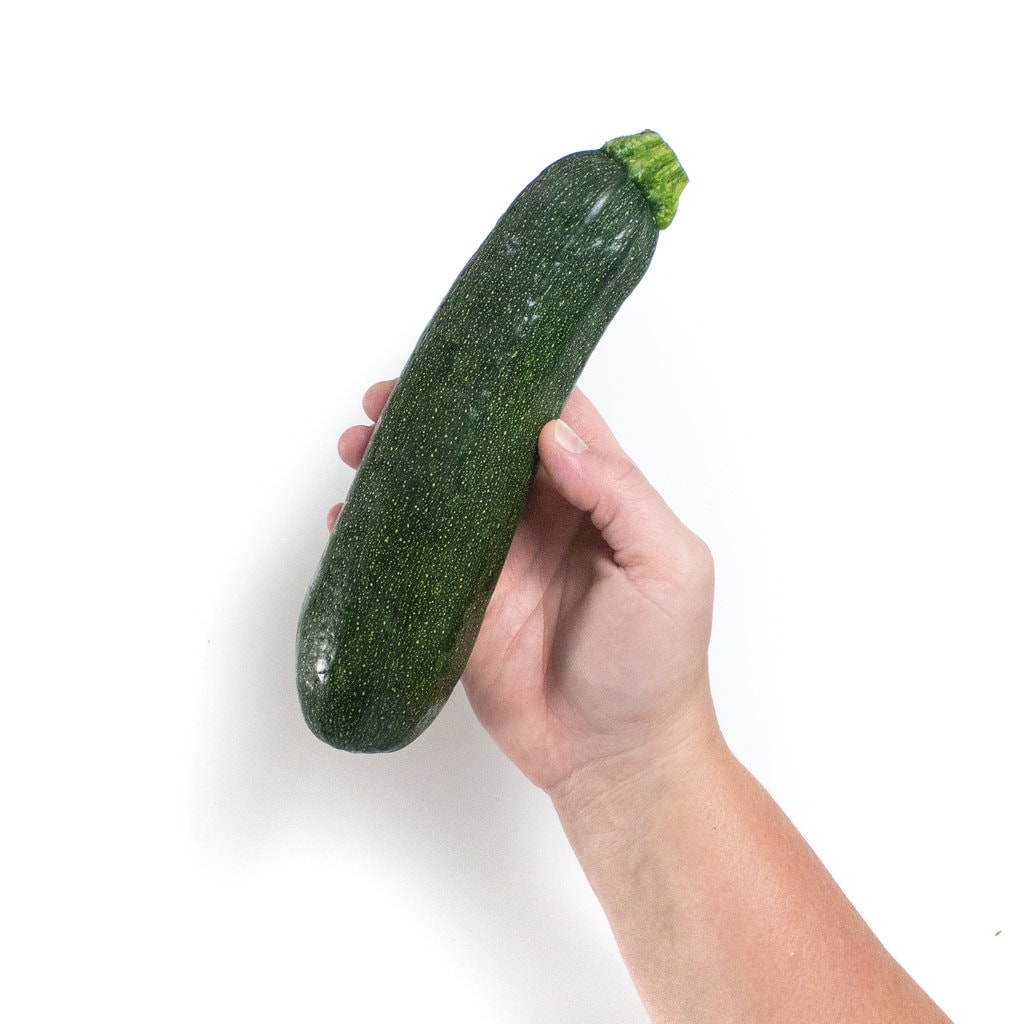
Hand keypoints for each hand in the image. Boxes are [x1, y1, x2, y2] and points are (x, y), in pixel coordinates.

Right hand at [333, 381, 718, 794]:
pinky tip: (348, 520)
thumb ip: (620, 493)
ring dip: (399, 467)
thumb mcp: (668, 566)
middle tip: (384, 404)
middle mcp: (541, 521)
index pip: (551, 422)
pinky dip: (379, 535)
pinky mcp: (461, 607)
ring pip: (441, 496)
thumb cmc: (658, 664)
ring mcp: (497, 563)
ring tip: (357, 449)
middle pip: (481, 450)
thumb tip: (552, 436)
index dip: (509, 388)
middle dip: (435, 419)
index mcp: (596, 500)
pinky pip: (415, 560)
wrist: (617, 757)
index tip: (462, 367)